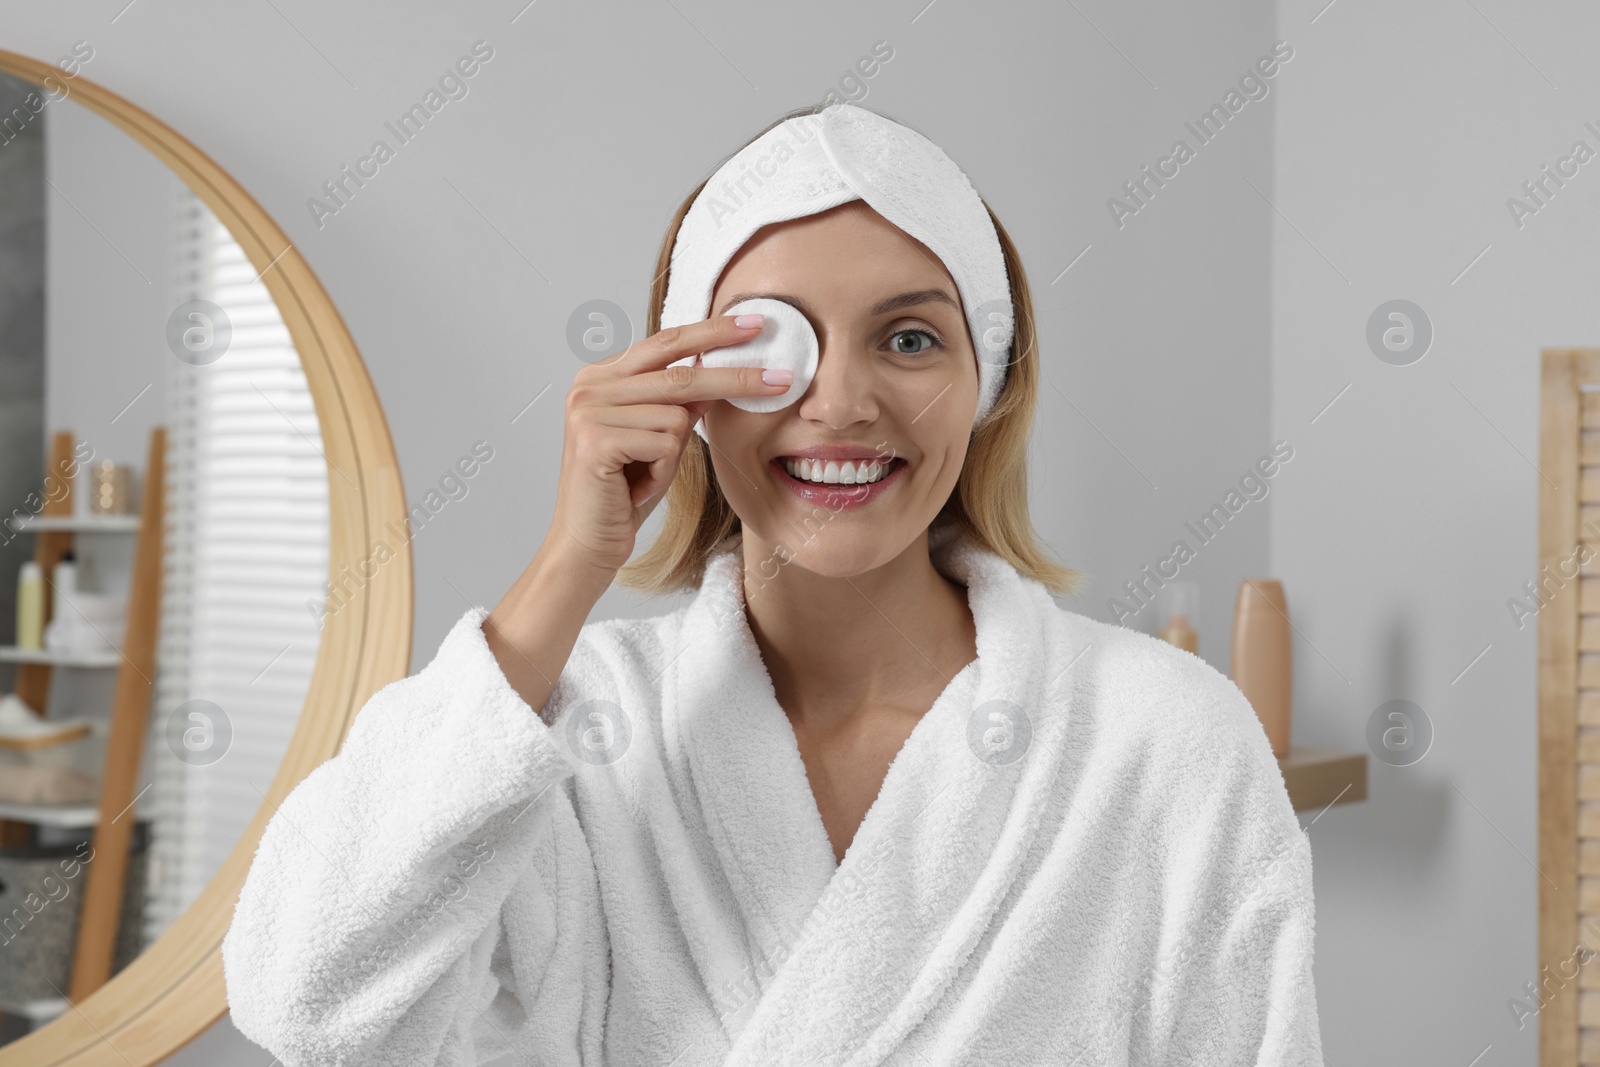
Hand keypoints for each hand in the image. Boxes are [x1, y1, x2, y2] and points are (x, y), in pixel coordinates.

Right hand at [542, 312, 786, 575]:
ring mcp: (588, 410)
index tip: (755, 324)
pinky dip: (662, 471)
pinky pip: (664, 443)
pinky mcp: (595, 440)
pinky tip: (636, 486)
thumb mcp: (660, 440)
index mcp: (601, 377)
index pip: (666, 342)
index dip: (712, 332)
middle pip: (680, 373)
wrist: (588, 545)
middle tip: (782, 379)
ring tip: (645, 476)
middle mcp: (589, 386)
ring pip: (676, 415)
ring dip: (673, 455)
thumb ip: (680, 404)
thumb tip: (720, 371)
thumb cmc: (624, 495)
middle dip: (736, 377)